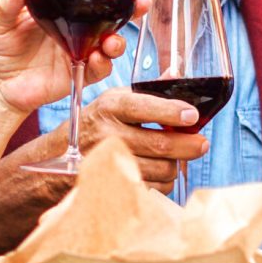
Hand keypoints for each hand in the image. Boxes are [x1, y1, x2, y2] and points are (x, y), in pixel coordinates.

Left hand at [0, 0, 145, 117]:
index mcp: (60, 9)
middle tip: (141, 2)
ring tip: (112, 41)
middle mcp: (75, 28)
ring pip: (111, 42)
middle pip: (110, 15)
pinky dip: (102, 64)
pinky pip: (98, 68)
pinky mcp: (76, 73)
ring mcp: (78, 50)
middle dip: (131, 8)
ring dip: (118, 40)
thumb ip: (8, 4)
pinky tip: (97, 58)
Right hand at [70, 87, 208, 193]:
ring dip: (175, 165)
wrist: (59, 159)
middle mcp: (107, 134)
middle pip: (158, 144)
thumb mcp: (116, 99)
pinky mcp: (111, 186)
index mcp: (111, 106)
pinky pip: (151, 189)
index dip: (172, 112)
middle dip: (188, 145)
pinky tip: (160, 171)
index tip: (193, 115)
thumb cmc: (96, 123)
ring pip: (159, 170)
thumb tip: (176, 73)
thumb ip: (147, 90)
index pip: (144, 107)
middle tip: (202, 143)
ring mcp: (108, 164)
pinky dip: (163, 182)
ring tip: (178, 157)